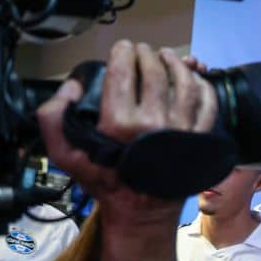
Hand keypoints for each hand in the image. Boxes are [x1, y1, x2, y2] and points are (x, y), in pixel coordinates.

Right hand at [36, 41, 216, 223]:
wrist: (140, 212)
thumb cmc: (104, 181)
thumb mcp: (64, 155)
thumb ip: (53, 118)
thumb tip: (70, 85)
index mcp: (119, 123)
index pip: (123, 71)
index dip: (122, 52)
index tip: (122, 48)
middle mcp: (153, 124)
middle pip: (155, 71)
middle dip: (147, 54)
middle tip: (142, 51)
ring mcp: (182, 131)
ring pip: (184, 82)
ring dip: (176, 63)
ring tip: (167, 56)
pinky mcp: (200, 140)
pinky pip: (208, 104)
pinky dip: (202, 86)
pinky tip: (193, 78)